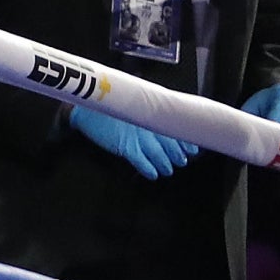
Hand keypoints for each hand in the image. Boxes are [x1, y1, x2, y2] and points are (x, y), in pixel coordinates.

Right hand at [68, 104, 197, 179]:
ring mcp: (138, 138)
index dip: (185, 141)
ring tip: (168, 170)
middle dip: (177, 155)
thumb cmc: (110, 107)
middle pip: (170, 144)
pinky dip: (148, 169)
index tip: (192, 149)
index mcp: (151, 115)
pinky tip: (153, 174)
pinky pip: (141, 162)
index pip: (175, 130)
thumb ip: (149, 112)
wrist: (87, 111)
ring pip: (158, 155)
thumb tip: (165, 119)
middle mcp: (148, 126)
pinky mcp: (126, 147)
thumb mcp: (133, 105)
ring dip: (165, 164)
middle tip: (181, 161)